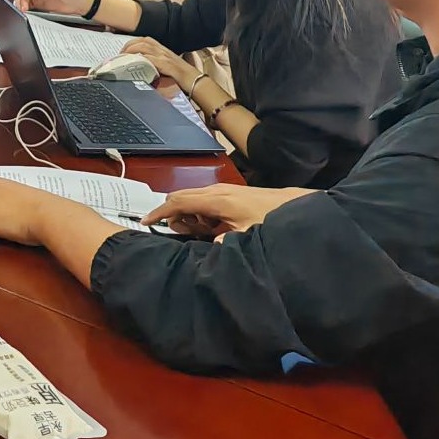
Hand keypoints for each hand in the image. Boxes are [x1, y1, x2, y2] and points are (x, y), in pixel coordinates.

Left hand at [116, 36, 199, 91]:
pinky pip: (151, 59)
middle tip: (120, 55)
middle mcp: (164, 51)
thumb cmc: (183, 78)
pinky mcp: (167, 65)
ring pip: (145, 47)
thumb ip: (156, 66)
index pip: (145, 40)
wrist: (197, 82)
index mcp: (163, 50)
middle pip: (143, 41)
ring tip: (123, 58)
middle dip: (129, 45)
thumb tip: (143, 69)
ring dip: (132, 51)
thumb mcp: (168, 68)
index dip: (132, 42)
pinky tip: (135, 63)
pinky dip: (141, 59)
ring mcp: (166, 57)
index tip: (123, 50)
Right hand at [139, 184, 313, 239]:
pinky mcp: (229, 195)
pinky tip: (215, 228)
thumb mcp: (246, 236)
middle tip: (183, 234)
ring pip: (193, 200)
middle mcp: (216, 191)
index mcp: (216, 200)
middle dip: (174, 216)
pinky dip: (201, 215)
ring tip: (204, 233)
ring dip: (190, 216)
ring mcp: (222, 191)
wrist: (293, 206)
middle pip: (181, 198)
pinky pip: (204, 202)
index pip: (178, 202)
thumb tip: (208, 247)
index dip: (159, 212)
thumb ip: (224, 241)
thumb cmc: (270, 219)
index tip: (145, 222)